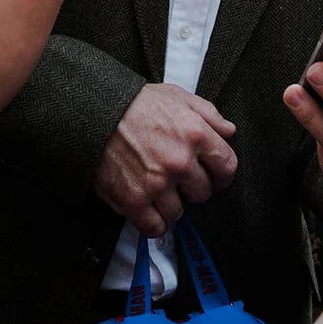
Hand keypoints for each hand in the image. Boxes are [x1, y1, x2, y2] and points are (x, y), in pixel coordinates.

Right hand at [93, 83, 237, 236]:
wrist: (94, 111)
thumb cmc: (133, 103)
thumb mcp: (177, 96)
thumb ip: (209, 113)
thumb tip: (228, 131)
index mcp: (195, 134)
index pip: (227, 167)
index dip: (221, 173)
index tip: (214, 176)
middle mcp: (179, 162)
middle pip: (203, 193)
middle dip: (192, 187)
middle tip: (177, 178)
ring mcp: (157, 183)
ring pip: (179, 212)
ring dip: (170, 204)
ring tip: (157, 188)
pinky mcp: (134, 200)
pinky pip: (155, 227)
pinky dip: (153, 222)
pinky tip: (148, 208)